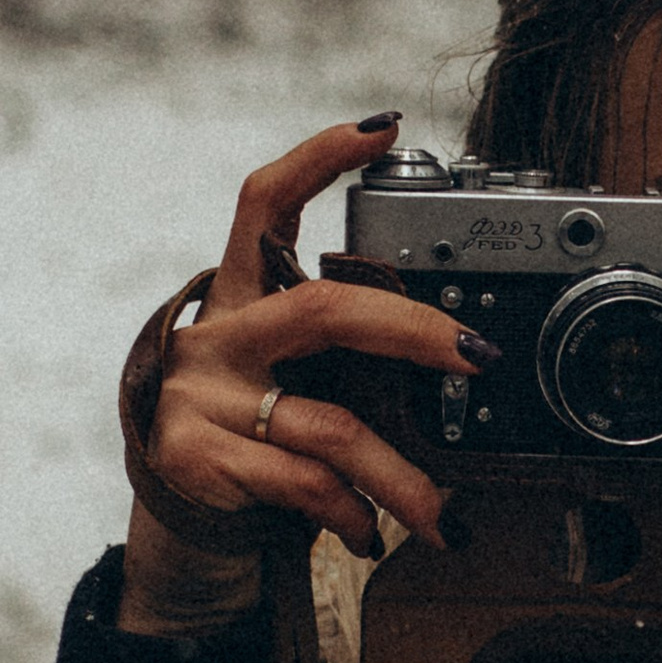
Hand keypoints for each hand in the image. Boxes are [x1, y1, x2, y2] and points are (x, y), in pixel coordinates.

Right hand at [119, 120, 482, 635]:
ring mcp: (202, 396)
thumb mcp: (291, 381)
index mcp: (239, 298)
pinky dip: (352, 512)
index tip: (381, 132)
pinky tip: (368, 531)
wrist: (185, 530)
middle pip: (325, 310)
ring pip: (333, 427)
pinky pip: (305, 481)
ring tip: (442, 516)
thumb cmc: (256, 442)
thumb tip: (455, 354)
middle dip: (414, 331)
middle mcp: (216, 336)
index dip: (319, 159)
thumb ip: (340, 356)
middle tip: (476, 355)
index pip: (266, 203)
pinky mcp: (195, 456)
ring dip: (402, 479)